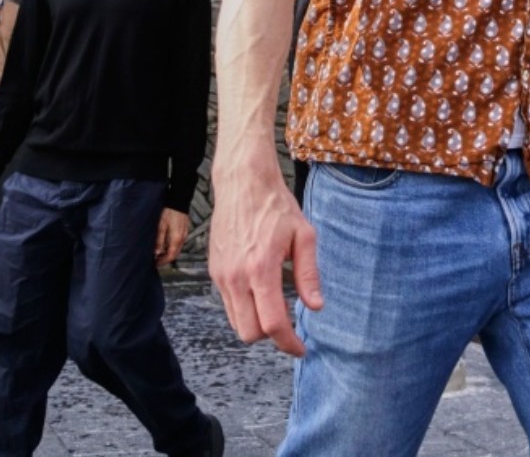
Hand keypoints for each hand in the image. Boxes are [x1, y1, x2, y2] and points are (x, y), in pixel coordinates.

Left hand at [155, 208, 189, 264]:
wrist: (179, 201)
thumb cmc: (169, 212)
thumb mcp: (161, 226)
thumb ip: (159, 241)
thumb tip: (156, 253)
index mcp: (176, 239)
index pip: (171, 256)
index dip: (163, 262)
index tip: (155, 263)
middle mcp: (182, 239)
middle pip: (175, 254)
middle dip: (166, 259)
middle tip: (157, 259)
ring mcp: (185, 234)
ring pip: (178, 249)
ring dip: (170, 253)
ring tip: (160, 252)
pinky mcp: (185, 230)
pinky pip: (179, 243)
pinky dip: (173, 247)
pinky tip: (167, 244)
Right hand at [209, 163, 321, 356]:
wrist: (243, 181)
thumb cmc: (275, 205)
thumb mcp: (303, 234)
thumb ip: (308, 273)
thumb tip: (315, 306)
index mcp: (261, 268)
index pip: (272, 323)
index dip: (288, 343)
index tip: (301, 348)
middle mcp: (236, 276)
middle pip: (249, 333)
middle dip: (271, 337)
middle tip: (289, 329)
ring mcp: (221, 274)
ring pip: (236, 322)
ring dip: (256, 324)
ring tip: (274, 308)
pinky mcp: (214, 270)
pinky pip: (228, 304)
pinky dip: (244, 309)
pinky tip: (259, 292)